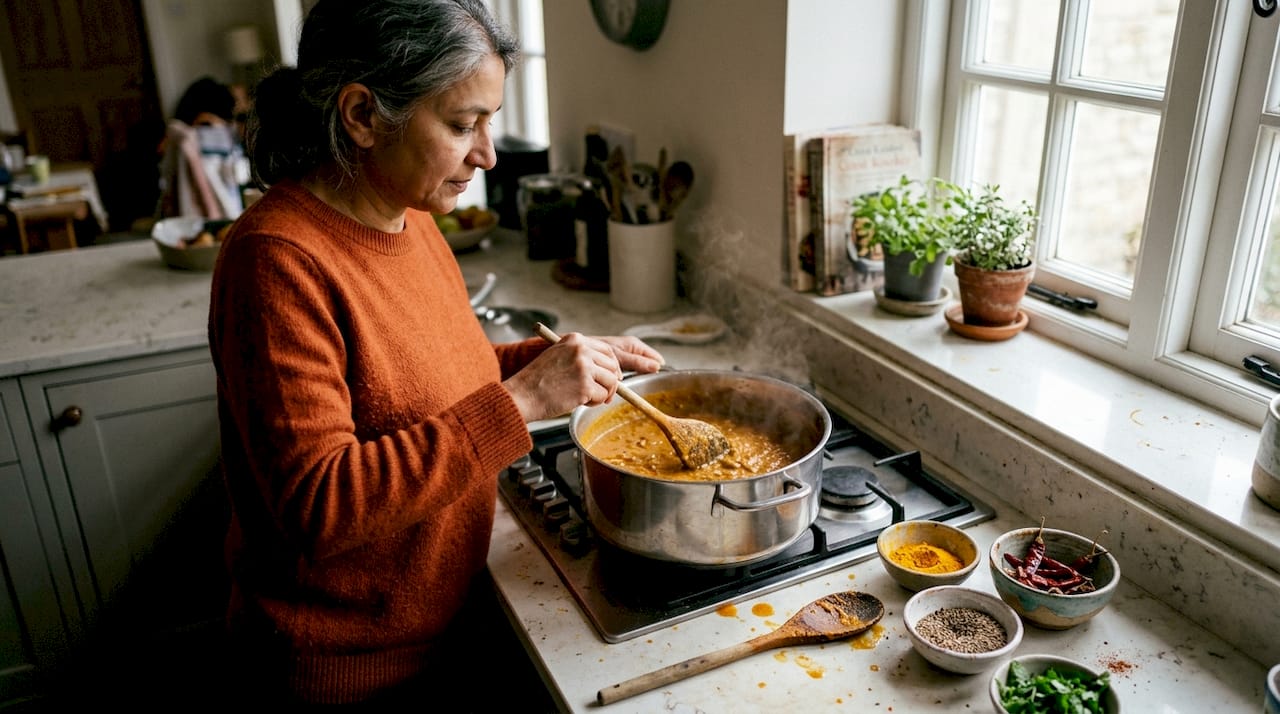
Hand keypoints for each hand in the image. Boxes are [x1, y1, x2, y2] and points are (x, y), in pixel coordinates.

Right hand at [503, 333, 664, 422]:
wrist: (521, 395)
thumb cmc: (537, 383)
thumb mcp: (559, 358)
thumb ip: (584, 358)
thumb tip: (613, 371)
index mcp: (576, 340)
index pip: (611, 349)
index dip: (625, 362)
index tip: (642, 368)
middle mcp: (581, 349)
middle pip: (615, 366)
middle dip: (612, 382)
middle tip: (598, 393)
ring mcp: (584, 365)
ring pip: (612, 382)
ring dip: (602, 394)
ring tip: (581, 397)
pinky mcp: (585, 383)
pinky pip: (603, 396)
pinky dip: (593, 403)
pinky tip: (576, 401)